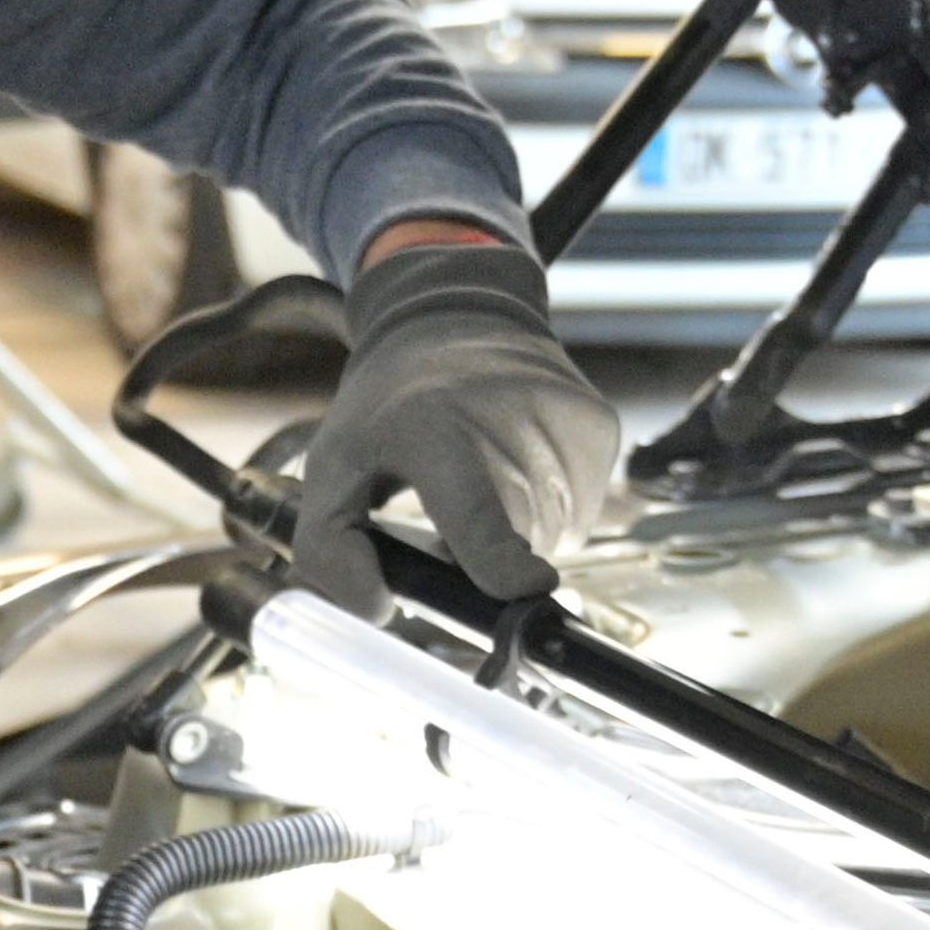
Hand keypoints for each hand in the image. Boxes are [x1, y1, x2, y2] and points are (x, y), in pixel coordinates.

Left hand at [298, 231, 619, 617]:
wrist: (457, 316)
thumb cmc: (388, 408)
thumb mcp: (332, 467)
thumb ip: (330, 548)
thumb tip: (378, 612)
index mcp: (433, 428)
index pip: (477, 507)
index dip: (500, 558)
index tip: (529, 588)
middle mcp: (511, 416)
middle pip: (514, 542)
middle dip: (480, 555)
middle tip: (449, 509)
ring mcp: (565, 419)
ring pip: (553, 535)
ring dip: (515, 532)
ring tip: (484, 474)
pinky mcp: (600, 427)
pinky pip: (580, 513)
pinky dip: (548, 509)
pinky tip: (519, 463)